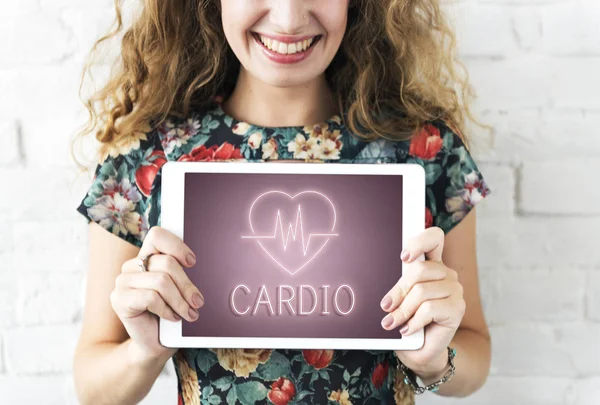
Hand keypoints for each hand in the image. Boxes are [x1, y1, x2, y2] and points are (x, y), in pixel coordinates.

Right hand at [110, 226, 203, 363]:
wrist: (155, 344)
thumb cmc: (171, 314)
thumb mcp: (180, 290)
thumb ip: (182, 272)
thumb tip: (195, 262)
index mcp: (147, 257)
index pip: (157, 235)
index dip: (177, 246)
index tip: (192, 262)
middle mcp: (132, 266)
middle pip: (166, 263)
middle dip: (187, 285)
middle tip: (198, 301)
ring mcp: (122, 281)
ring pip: (161, 281)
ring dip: (180, 301)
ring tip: (189, 313)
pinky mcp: (118, 299)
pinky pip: (150, 298)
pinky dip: (166, 309)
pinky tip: (171, 318)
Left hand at [379, 227, 464, 380]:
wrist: (420, 350)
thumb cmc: (408, 321)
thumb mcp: (400, 299)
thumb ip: (399, 287)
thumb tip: (388, 294)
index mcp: (432, 264)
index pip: (434, 238)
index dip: (419, 242)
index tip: (403, 257)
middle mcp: (446, 274)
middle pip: (420, 269)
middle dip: (399, 290)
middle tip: (386, 307)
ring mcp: (454, 291)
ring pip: (421, 292)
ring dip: (403, 310)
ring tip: (393, 322)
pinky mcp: (457, 309)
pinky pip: (429, 309)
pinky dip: (413, 321)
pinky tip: (407, 329)